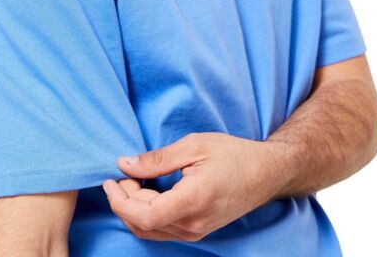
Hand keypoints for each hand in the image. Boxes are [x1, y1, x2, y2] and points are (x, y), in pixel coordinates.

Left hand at [102, 132, 282, 241]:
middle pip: (143, 223)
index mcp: (194, 200)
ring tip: (132, 180)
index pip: (145, 216)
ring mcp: (196, 231)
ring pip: (150, 230)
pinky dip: (146, 213)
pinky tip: (146, 191)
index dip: (120, 201)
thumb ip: (158, 158)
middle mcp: (194, 224)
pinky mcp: (197, 231)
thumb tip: (124, 164)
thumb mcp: (194, 145)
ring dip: (133, 208)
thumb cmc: (233, 154)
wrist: (265, 173)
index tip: (111, 180)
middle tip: (122, 172)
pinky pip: (162, 229)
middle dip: (124, 199)